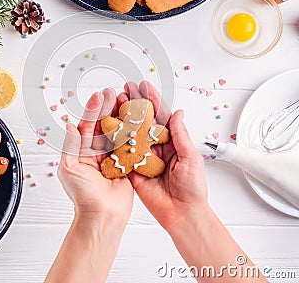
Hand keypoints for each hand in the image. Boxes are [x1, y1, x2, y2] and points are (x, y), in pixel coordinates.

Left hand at [58, 88, 133, 225]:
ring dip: (122, 115)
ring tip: (127, 99)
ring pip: (118, 131)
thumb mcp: (70, 168)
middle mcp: (98, 150)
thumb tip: (69, 123)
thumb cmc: (82, 196)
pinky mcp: (127, 163)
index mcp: (83, 150)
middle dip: (109, 107)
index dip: (93, 110)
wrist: (102, 217)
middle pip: (104, 124)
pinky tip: (139, 118)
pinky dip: (135, 131)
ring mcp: (114, 155)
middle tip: (115, 92)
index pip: (88, 125)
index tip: (99, 95)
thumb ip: (71, 145)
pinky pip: (131, 144)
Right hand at [118, 81, 208, 232]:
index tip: (144, 86)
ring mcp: (143, 157)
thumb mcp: (191, 158)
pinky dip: (115, 140)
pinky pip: (123, 153)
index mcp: (171, 141)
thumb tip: (177, 113)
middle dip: (133, 104)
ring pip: (131, 133)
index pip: (160, 116)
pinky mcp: (133, 169)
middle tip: (124, 90)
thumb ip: (180, 135)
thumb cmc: (193, 188)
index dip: (152, 100)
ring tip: (114, 102)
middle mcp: (156, 146)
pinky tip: (108, 126)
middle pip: (142, 121)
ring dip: (122, 118)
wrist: (182, 214)